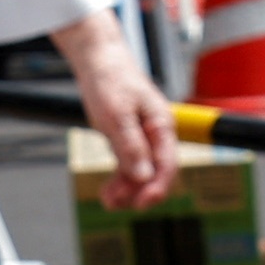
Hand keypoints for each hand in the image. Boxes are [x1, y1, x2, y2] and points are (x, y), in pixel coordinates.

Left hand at [51, 12, 179, 206]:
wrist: (96, 58)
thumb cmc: (110, 80)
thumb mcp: (117, 114)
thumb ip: (131, 145)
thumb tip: (144, 177)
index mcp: (162, 125)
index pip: (167, 164)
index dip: (157, 187)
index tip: (142, 204)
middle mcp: (156, 133)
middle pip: (155, 171)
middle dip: (138, 191)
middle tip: (117, 205)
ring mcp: (141, 136)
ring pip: (139, 171)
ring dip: (126, 188)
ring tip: (107, 201)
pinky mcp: (126, 137)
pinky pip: (127, 164)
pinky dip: (119, 178)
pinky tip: (108, 192)